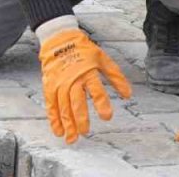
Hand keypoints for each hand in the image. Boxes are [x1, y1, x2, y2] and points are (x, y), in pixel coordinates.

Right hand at [39, 28, 132, 142]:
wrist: (59, 39)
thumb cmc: (84, 50)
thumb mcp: (103, 59)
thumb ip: (116, 77)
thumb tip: (128, 95)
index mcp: (88, 72)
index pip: (96, 90)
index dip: (101, 104)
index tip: (107, 117)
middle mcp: (72, 79)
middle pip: (76, 101)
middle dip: (80, 118)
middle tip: (86, 132)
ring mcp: (59, 83)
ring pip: (63, 106)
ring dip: (67, 123)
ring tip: (72, 138)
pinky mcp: (50, 85)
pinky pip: (51, 104)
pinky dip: (53, 118)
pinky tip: (58, 130)